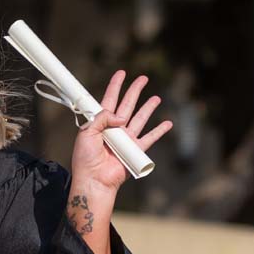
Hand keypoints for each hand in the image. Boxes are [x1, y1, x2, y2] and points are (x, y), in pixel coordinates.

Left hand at [70, 70, 171, 195]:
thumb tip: (121, 116)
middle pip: (127, 105)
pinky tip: (167, 123)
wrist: (94, 180)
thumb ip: (102, 118)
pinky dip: (159, 131)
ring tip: (157, 98)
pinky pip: (149, 138)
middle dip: (135, 91)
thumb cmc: (85, 158)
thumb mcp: (86, 132)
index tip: (121, 73)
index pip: (109, 99)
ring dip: (148, 108)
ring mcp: (126, 139)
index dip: (115, 86)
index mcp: (100, 123)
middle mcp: (114, 129)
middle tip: (143, 78)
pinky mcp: (135, 150)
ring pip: (140, 119)